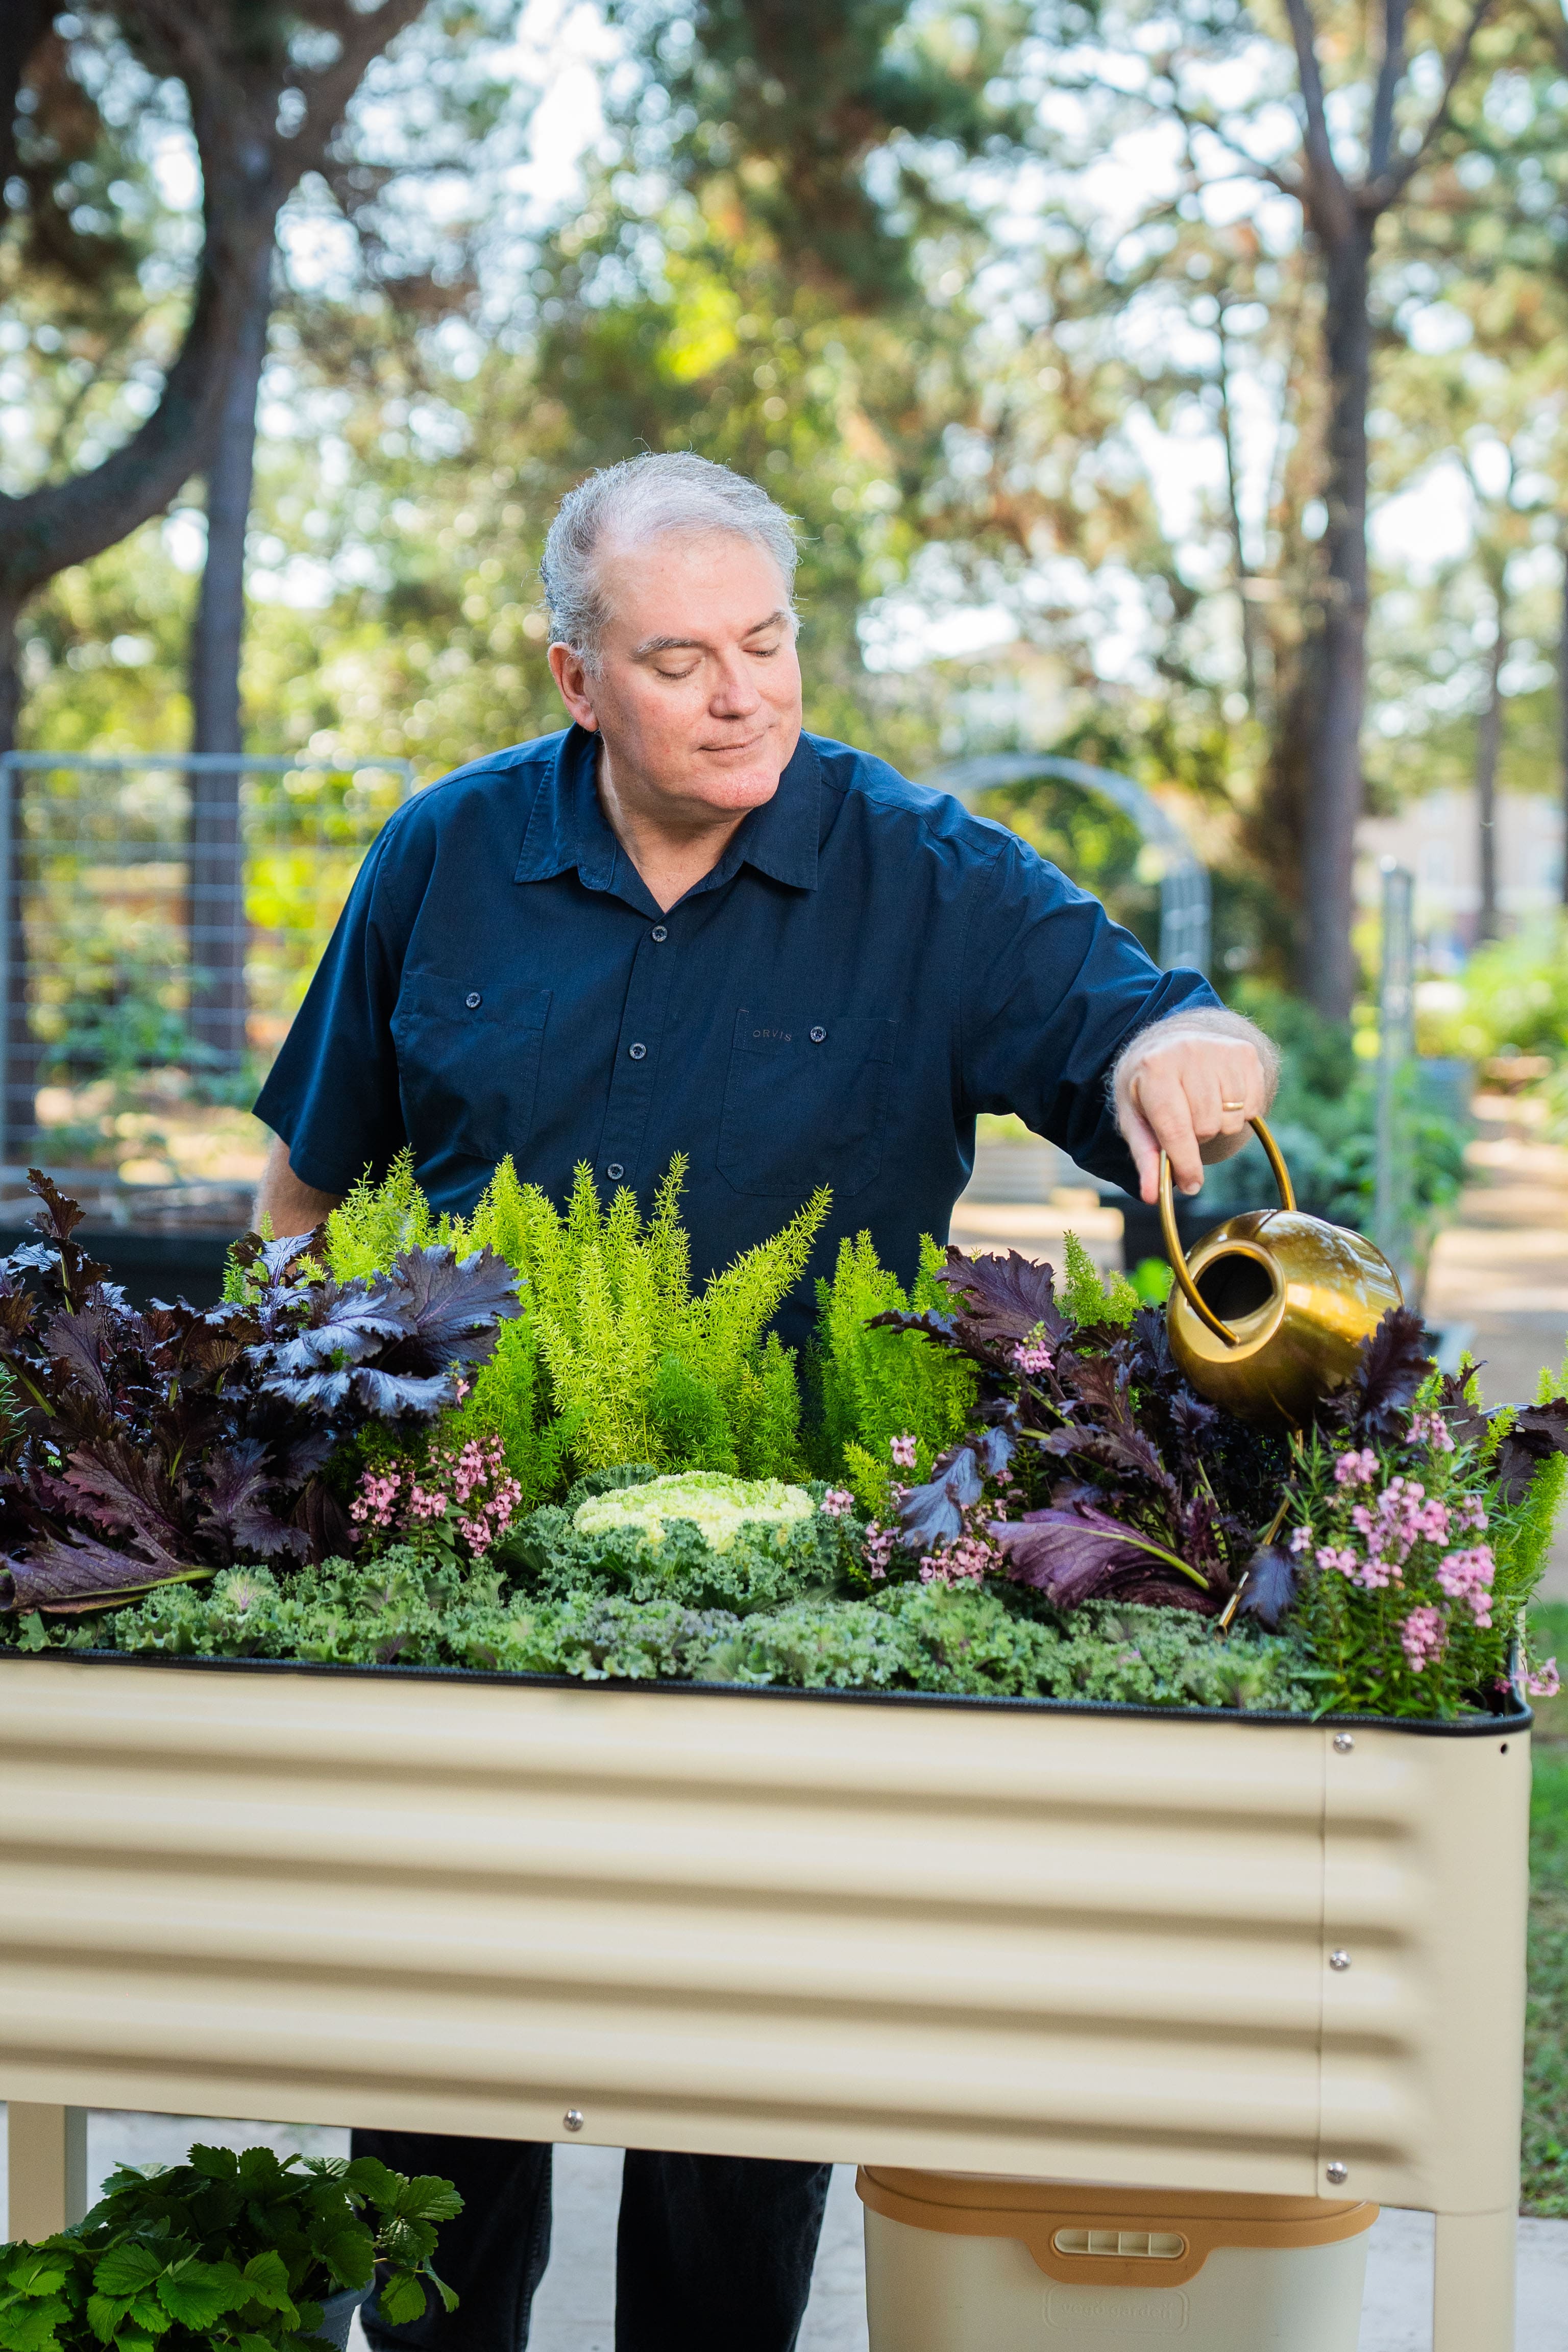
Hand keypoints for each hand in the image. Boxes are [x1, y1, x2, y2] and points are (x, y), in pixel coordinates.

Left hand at [1112, 1012, 1276, 1206]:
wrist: (1167, 1043)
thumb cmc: (1147, 1088)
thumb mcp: (1135, 1119)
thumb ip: (1145, 1158)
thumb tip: (1152, 1196)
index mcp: (1154, 1069)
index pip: (1176, 1129)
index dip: (1185, 1163)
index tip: (1191, 1186)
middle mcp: (1188, 1053)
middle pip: (1207, 1126)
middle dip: (1196, 1136)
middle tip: (1184, 1120)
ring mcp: (1220, 1049)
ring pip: (1231, 1119)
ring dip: (1217, 1124)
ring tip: (1200, 1106)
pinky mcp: (1244, 1053)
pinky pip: (1252, 1107)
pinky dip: (1238, 1112)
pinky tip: (1219, 1096)